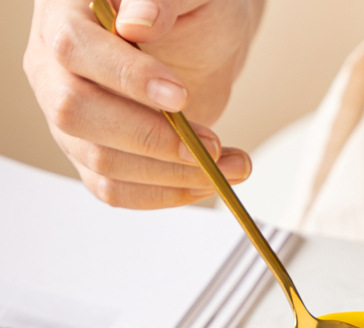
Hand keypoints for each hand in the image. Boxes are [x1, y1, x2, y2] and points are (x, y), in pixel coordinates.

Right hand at [24, 0, 262, 207]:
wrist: (202, 38)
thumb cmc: (193, 8)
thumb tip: (137, 21)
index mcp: (65, 12)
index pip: (74, 47)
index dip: (127, 77)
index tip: (181, 96)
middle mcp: (53, 67)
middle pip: (76, 113)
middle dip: (151, 139)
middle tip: (212, 144)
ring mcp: (69, 118)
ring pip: (102, 163)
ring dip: (173, 175)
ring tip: (232, 165)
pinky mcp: (92, 155)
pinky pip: (116, 191)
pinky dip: (167, 194)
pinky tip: (208, 182)